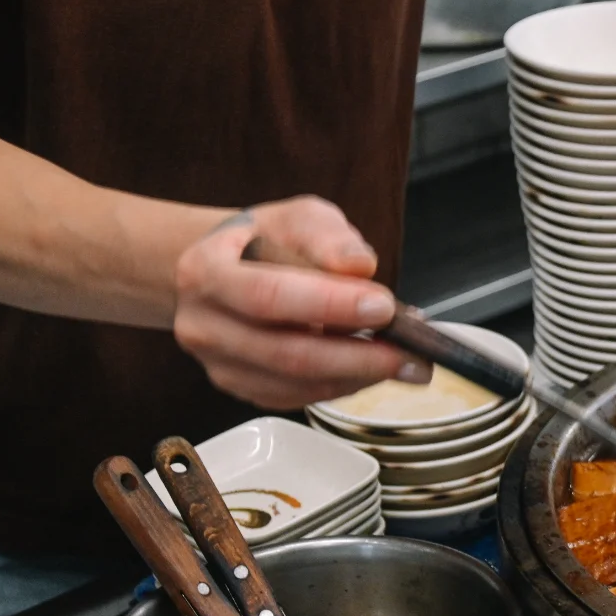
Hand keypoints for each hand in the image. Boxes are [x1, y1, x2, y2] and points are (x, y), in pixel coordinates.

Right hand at [172, 196, 427, 408]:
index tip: (383, 306)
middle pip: (285, 353)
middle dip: (357, 356)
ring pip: (294, 383)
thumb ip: (329, 238)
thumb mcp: (299, 218)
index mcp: (206, 272)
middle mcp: (203, 325)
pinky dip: (342, 386)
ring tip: (407, 362)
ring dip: (358, 376)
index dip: (330, 305)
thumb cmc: (265, 240)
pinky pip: (296, 397)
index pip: (269, 295)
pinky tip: (374, 369)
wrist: (224, 268)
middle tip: (412, 353)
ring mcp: (218, 364)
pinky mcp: (241, 387)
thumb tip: (359, 267)